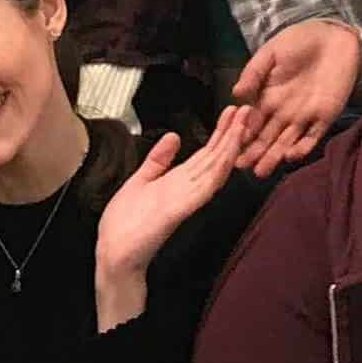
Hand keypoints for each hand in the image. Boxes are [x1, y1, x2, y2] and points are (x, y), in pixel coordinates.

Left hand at [95, 105, 253, 330]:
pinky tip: (227, 154)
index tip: (231, 112)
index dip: (220, 132)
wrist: (114, 253)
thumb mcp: (140, 180)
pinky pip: (204, 188)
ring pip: (215, 168)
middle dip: (231, 133)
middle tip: (246, 109)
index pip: (205, 153)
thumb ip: (158, 160)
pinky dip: (217, 170)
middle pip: (215, 156)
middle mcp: (188, 188)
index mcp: (178, 181)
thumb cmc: (125, 223)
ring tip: (242, 122)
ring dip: (230, 145)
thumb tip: (174, 136)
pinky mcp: (181, 209)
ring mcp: (187, 198)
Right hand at [229, 20, 361, 177]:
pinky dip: (302, 147)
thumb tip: (235, 94)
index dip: (242, 135)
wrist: (333, 36)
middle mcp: (284, 111)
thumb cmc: (299, 40)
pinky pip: (313, 136)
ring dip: (273, 156)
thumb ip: (254, 73)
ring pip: (286, 141)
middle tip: (240, 167)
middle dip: (254, 152)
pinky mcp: (325, 116)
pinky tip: (290, 156)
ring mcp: (305, 116)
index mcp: (268, 96)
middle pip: (266, 137)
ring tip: (260, 171)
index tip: (229, 149)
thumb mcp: (271, 52)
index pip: (252, 121)